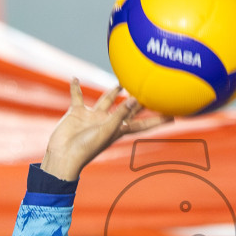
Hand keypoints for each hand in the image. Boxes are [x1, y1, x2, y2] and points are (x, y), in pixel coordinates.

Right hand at [40, 82, 162, 181]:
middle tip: (150, 88)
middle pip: (127, 108)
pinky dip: (76, 88)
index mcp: (118, 129)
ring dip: (113, 92)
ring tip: (122, 81)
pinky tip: (75, 78)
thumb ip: (120, 114)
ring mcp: (92, 117)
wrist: (62, 156)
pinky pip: (77, 97)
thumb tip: (136, 99)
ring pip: (106, 100)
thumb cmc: (85, 149)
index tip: (173, 115)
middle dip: (138, 100)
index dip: (158, 120)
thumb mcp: (106, 131)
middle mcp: (107, 121)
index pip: (143, 123)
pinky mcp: (77, 112)